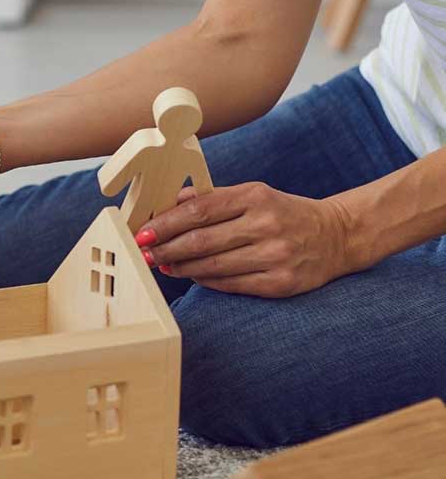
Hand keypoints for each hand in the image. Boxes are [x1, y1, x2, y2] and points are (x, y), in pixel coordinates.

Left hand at [136, 182, 351, 297]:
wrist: (336, 236)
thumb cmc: (283, 212)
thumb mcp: (252, 193)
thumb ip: (213, 197)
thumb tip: (171, 202)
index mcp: (254, 196)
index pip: (199, 210)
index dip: (166, 223)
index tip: (143, 232)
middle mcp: (265, 225)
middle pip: (201, 240)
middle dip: (166, 248)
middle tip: (145, 253)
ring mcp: (275, 256)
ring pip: (213, 266)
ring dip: (181, 267)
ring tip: (164, 265)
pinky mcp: (281, 283)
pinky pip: (231, 285)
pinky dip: (206, 280)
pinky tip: (191, 275)